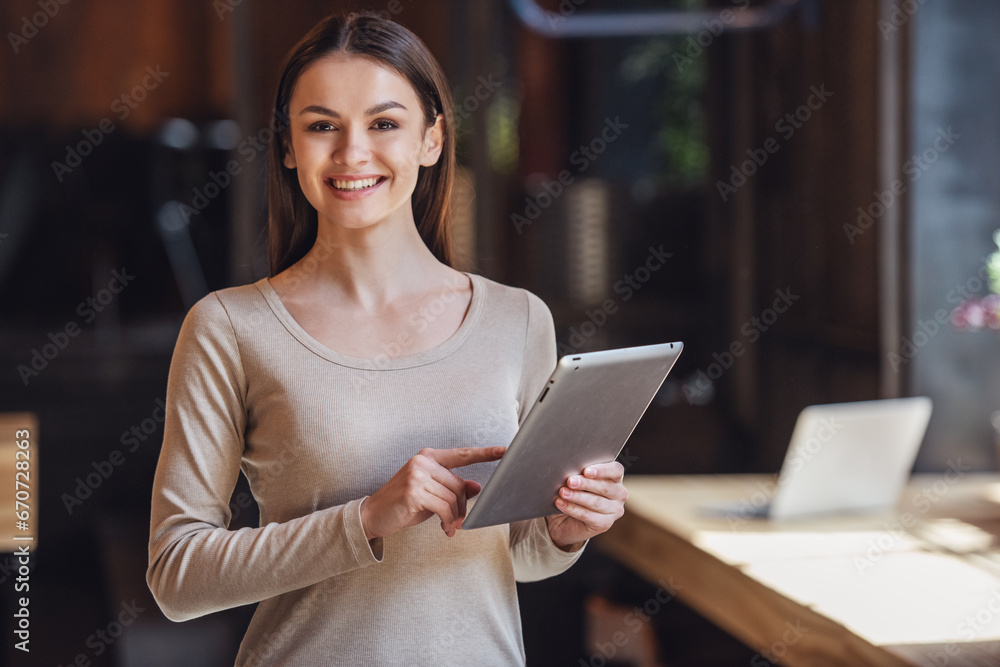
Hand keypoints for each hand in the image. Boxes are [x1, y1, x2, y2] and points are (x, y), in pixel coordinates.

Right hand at [360, 446, 505, 539]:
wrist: (373, 515)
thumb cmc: (403, 504)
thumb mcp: (431, 493)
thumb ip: (452, 488)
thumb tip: (477, 486)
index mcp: (428, 457)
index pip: (462, 454)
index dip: (484, 453)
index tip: (504, 450)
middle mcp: (422, 462)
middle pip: (459, 485)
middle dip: (462, 507)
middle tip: (458, 522)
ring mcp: (417, 475)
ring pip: (454, 498)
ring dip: (455, 517)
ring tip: (450, 527)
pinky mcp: (414, 492)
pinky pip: (444, 508)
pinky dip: (448, 522)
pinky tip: (445, 529)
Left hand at [545, 461, 627, 550]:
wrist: (564, 518)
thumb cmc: (573, 492)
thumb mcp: (577, 480)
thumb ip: (578, 474)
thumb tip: (569, 470)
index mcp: (615, 477)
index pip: (615, 470)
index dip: (602, 470)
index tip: (586, 471)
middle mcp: (619, 493)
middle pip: (605, 487)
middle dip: (585, 483)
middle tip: (570, 481)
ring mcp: (615, 510)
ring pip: (596, 502)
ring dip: (577, 496)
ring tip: (563, 492)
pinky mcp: (605, 524)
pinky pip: (588, 515)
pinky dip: (573, 509)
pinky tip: (561, 503)